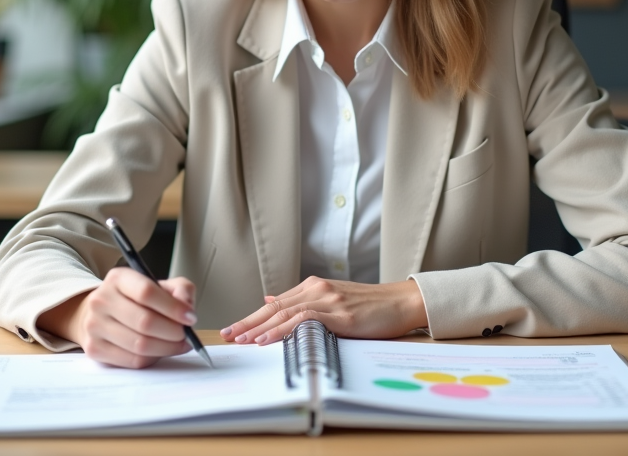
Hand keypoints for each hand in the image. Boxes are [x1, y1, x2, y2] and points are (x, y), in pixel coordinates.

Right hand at [37, 268, 196, 368]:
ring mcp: (94, 325)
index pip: (146, 292)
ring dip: (166, 348)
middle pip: (144, 321)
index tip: (190, 318)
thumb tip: (186, 307)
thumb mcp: (160, 285)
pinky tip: (160, 351)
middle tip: (185, 335)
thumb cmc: (137, 300)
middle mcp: (101, 300)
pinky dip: (152, 359)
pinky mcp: (94, 348)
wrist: (103, 314)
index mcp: (118, 278)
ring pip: (139, 344)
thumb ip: (180, 289)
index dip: (173, 308)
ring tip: (178, 344)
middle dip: (173, 332)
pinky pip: (132, 360)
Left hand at [219, 277, 427, 344]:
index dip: (252, 317)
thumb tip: (271, 300)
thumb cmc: (371, 307)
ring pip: (284, 312)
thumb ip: (303, 302)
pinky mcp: (338, 312)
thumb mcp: (333, 301)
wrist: (401, 302)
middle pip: (273, 306)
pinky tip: (268, 339)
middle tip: (226, 335)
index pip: (274, 303)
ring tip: (241, 339)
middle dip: (247, 322)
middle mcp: (316, 289)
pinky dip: (282, 329)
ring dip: (259, 327)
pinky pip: (303, 319)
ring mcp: (327, 299)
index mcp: (313, 287)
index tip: (233, 329)